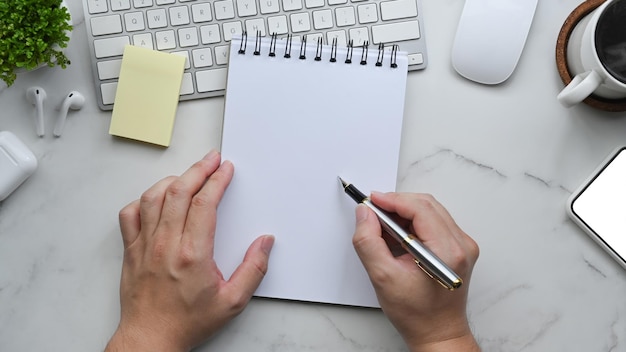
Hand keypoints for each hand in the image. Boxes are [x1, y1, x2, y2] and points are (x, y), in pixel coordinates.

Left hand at [105, 151, 274, 351]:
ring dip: (173, 179)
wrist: (151, 339)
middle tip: (212, 160)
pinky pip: (130, 215)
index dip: (217, 180)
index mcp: (192, 254)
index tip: (226, 169)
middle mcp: (166, 244)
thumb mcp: (233, 302)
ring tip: (189, 174)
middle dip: (199, 169)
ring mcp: (145, 245)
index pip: (205, 203)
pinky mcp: (131, 250)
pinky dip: (143, 200)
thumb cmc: (187, 322)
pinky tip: (156, 199)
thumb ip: (253, 270)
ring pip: (154, 197)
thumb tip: (265, 243)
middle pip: (179, 191)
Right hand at [352, 192, 479, 351]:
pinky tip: (399, 234)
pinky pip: (435, 222)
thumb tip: (364, 214)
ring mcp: (463, 246)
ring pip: (431, 211)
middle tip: (374, 211)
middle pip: (427, 205)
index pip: (420, 208)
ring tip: (384, 225)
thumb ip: (369, 241)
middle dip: (397, 204)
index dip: (393, 200)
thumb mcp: (382, 277)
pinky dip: (414, 222)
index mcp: (447, 251)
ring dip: (405, 212)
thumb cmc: (416, 313)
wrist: (437, 332)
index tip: (372, 200)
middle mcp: (460, 245)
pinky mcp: (459, 248)